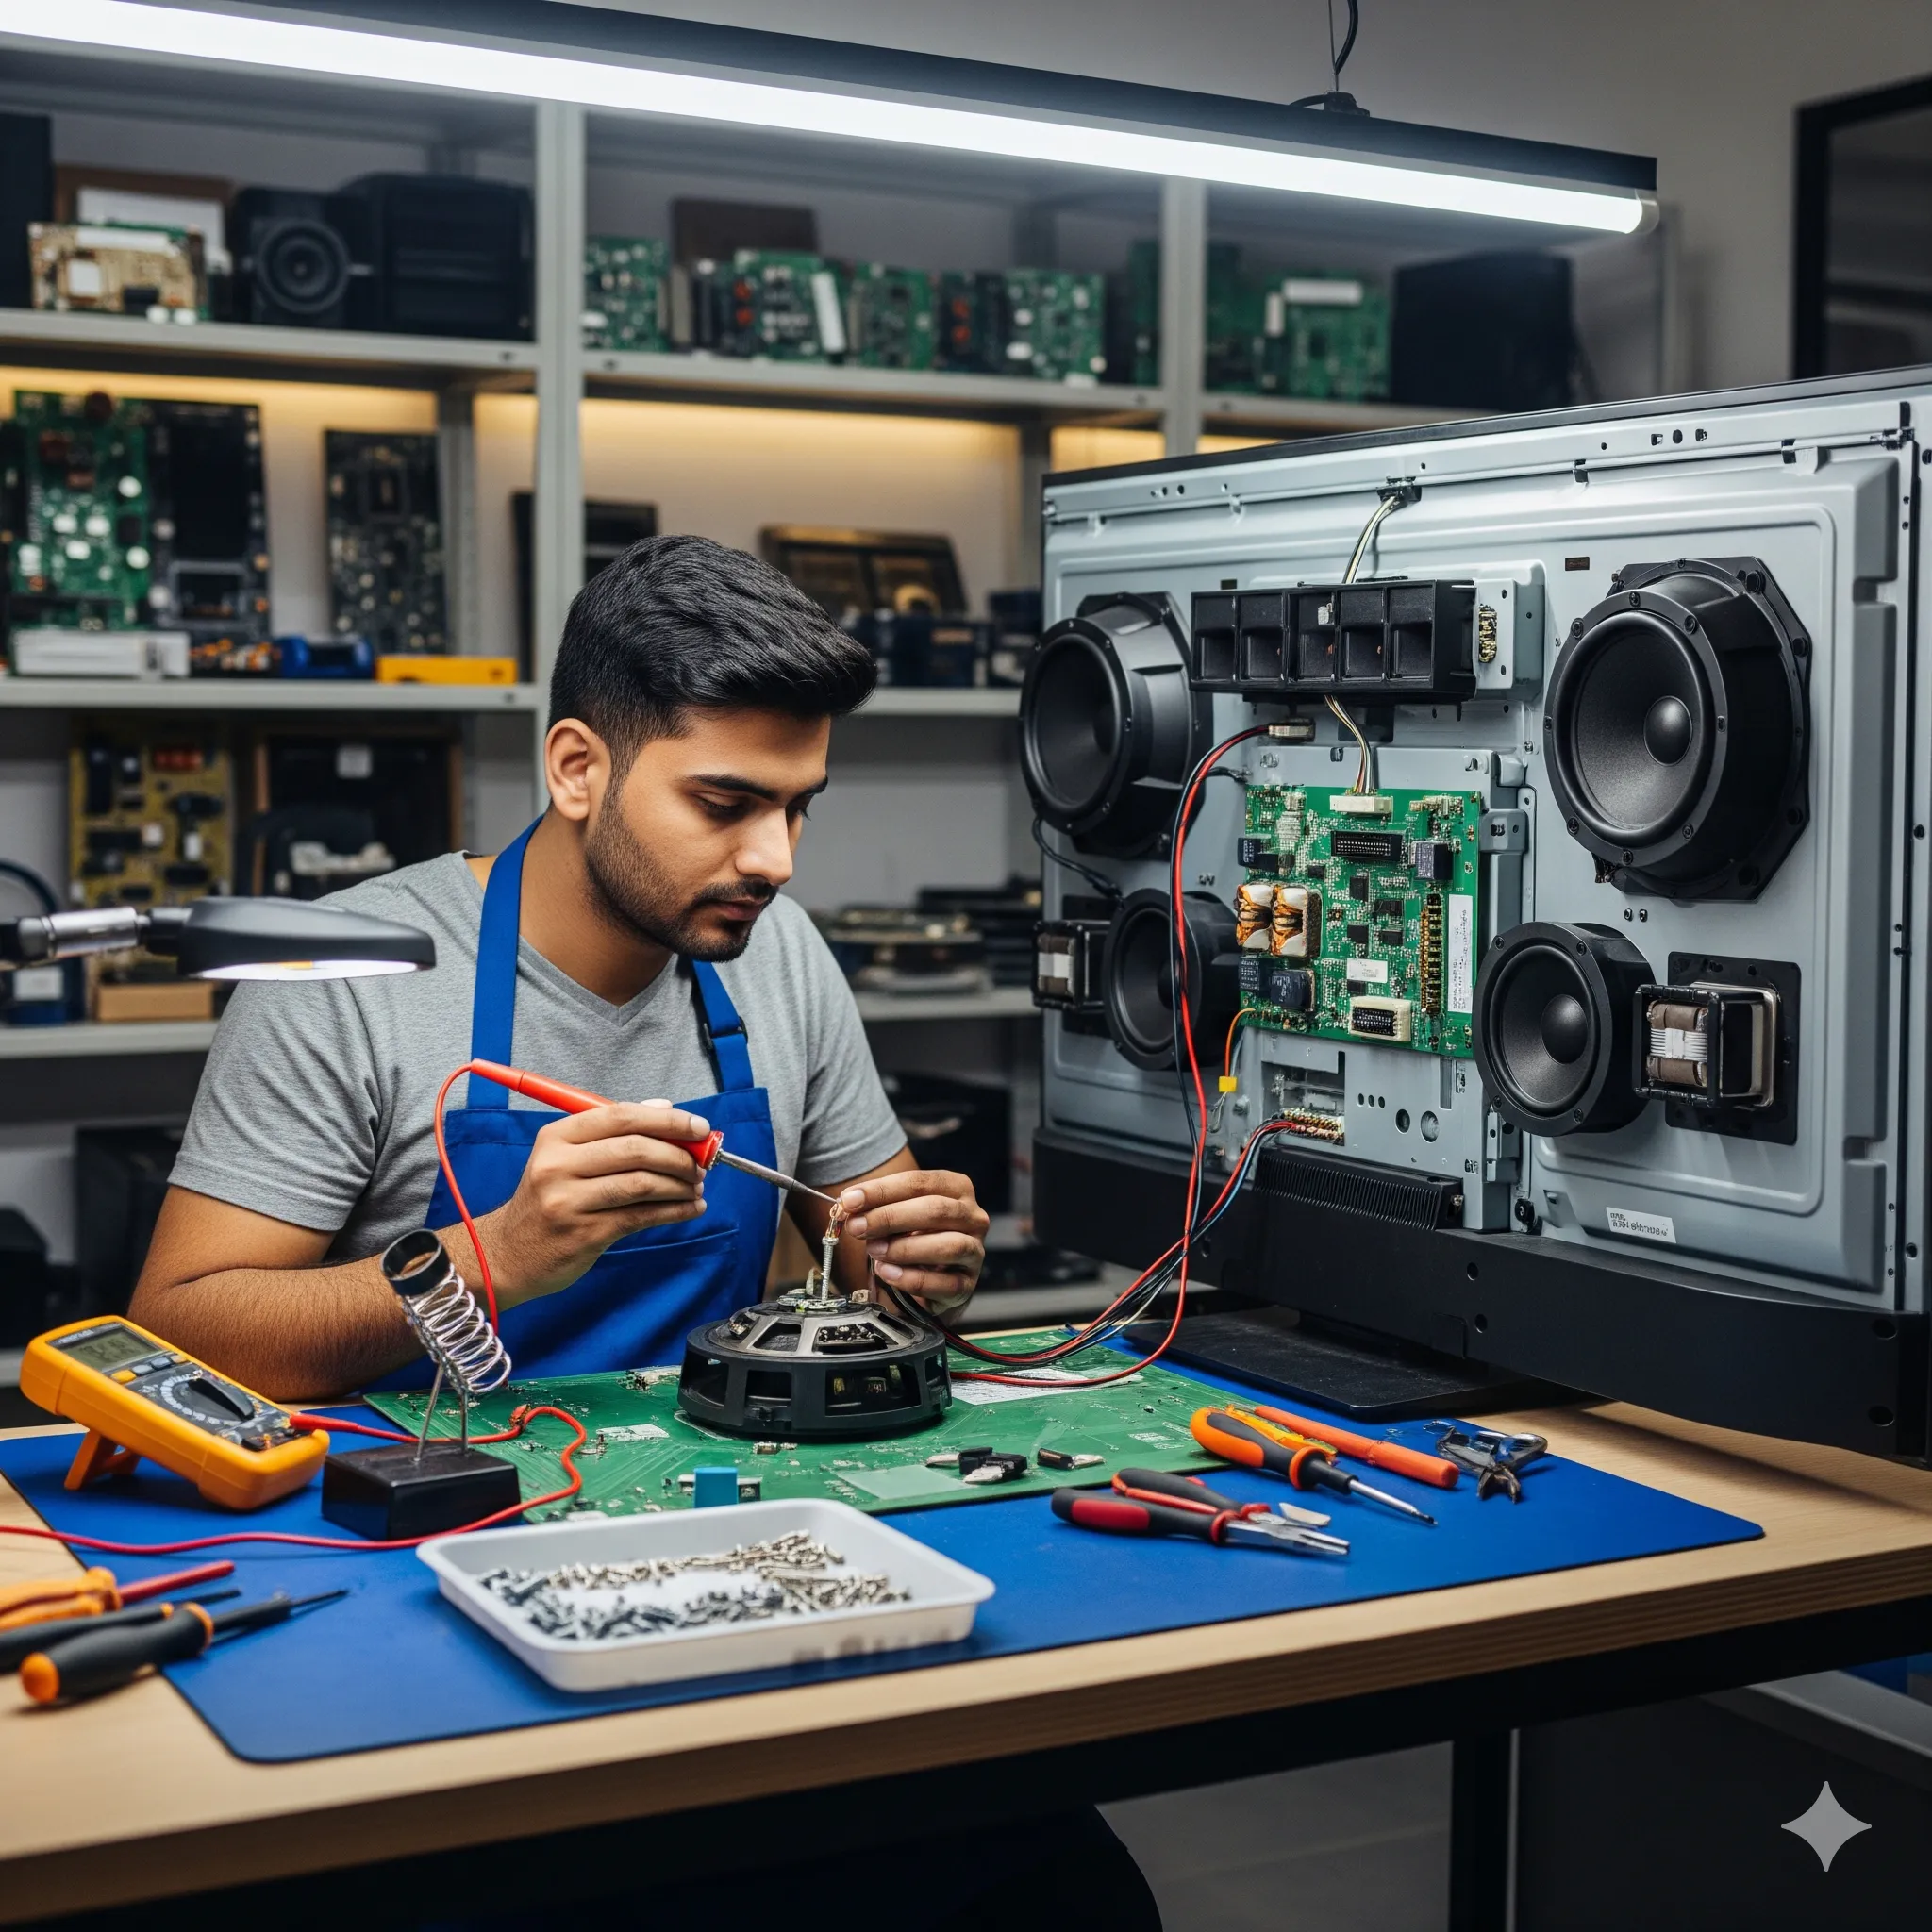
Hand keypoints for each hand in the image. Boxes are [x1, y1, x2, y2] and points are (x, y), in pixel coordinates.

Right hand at [472, 1101, 709, 1305]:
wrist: (507, 1254)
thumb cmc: (547, 1200)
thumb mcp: (565, 1158)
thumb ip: (612, 1133)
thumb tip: (666, 1108)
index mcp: (556, 1137)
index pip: (620, 1116)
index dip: (667, 1119)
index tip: (699, 1127)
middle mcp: (558, 1165)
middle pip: (635, 1148)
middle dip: (679, 1154)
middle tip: (703, 1163)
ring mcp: (569, 1201)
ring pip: (642, 1183)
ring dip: (680, 1185)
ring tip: (697, 1187)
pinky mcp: (583, 1234)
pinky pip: (641, 1217)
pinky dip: (675, 1211)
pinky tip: (691, 1209)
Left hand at [839, 1168, 987, 1313]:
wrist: (931, 1280)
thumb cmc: (914, 1237)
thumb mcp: (898, 1215)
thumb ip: (876, 1208)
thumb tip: (848, 1206)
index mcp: (956, 1189)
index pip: (920, 1183)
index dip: (881, 1190)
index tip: (849, 1200)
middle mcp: (972, 1217)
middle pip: (935, 1210)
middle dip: (889, 1217)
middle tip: (856, 1227)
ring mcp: (975, 1251)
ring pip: (947, 1245)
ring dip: (903, 1248)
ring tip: (874, 1251)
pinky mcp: (967, 1284)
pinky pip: (945, 1283)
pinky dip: (912, 1279)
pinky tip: (888, 1273)